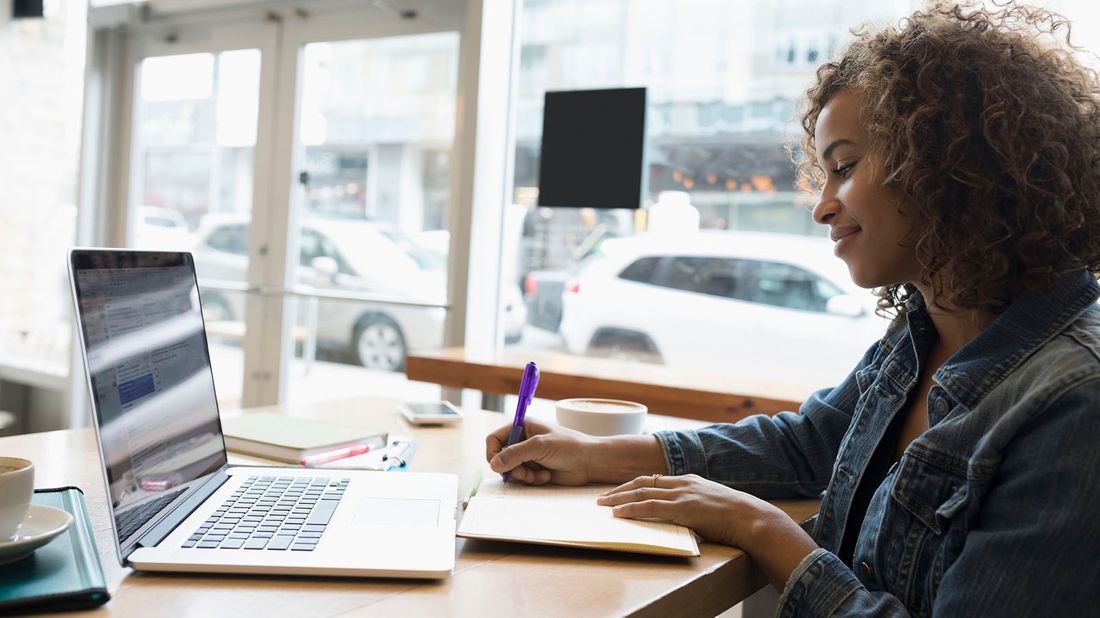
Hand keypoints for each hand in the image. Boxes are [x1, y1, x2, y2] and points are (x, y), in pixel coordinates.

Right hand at [485, 419, 601, 485]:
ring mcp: (528, 456)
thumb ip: (515, 454)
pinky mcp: (534, 469)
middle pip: (500, 457)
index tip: (498, 465)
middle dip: (511, 468)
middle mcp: (523, 440)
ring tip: (538, 474)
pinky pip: (522, 479)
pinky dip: (531, 479)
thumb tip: (494, 465)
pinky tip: (546, 476)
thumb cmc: (569, 446)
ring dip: (523, 475)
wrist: (589, 462)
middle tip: (524, 473)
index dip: (492, 452)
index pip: (494, 439)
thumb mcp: (539, 446)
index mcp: (522, 426)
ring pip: (510, 470)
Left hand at [596, 473, 776, 547]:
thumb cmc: (735, 518)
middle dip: (618, 490)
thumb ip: (693, 507)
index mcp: (688, 480)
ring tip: (602, 505)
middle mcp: (682, 483)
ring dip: (618, 499)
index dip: (632, 486)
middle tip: (600, 498)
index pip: (653, 480)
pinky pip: (650, 507)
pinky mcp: (683, 508)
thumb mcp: (710, 505)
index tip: (617, 492)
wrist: (751, 519)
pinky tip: (618, 513)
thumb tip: (682, 518)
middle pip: (642, 483)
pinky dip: (631, 509)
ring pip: (642, 493)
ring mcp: (682, 494)